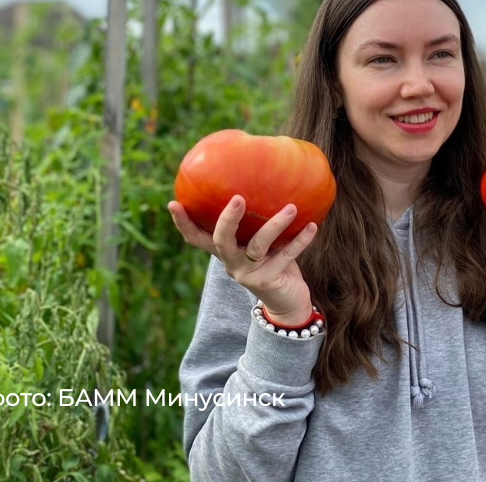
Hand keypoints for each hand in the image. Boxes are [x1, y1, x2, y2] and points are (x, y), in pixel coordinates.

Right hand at [168, 196, 316, 324]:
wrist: (287, 302)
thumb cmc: (272, 263)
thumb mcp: (259, 243)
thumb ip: (256, 224)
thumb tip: (265, 183)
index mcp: (225, 252)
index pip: (196, 238)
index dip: (183, 223)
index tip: (173, 202)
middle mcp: (231, 263)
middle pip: (221, 240)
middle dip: (227, 219)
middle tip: (238, 198)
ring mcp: (248, 274)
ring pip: (258, 245)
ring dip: (275, 224)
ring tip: (292, 207)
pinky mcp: (268, 281)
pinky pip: (285, 255)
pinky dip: (300, 240)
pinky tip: (312, 226)